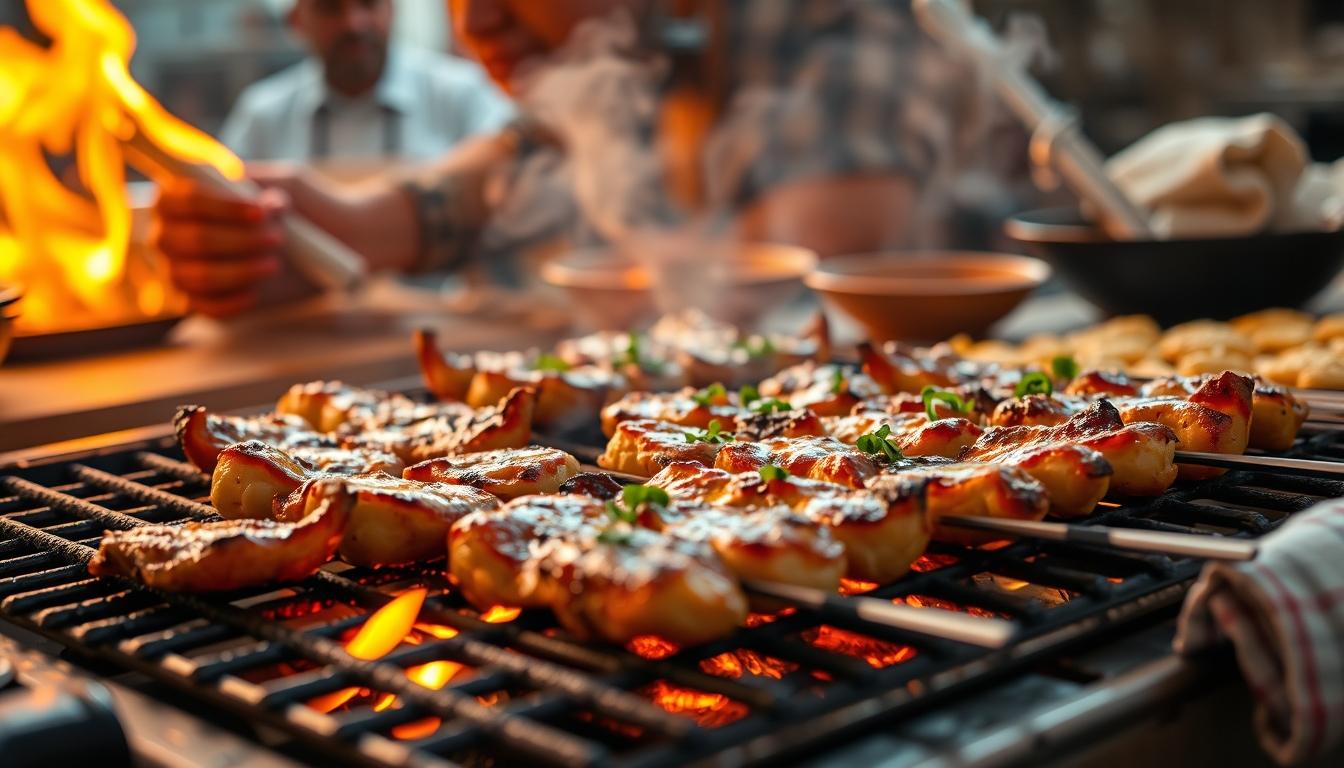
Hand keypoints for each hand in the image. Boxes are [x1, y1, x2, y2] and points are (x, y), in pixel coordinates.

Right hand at [152, 177, 288, 317]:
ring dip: (242, 272)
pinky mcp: (187, 299)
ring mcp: (171, 270)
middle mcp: (163, 236)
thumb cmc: (250, 211)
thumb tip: (275, 206)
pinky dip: (232, 303)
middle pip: (197, 239)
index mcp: (170, 201)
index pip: (191, 200)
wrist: (251, 244)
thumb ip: (270, 194)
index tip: (262, 213)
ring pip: (202, 276)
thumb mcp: (261, 194)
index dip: (228, 208)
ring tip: (273, 265)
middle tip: (276, 239)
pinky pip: (206, 307)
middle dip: (242, 241)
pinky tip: (255, 294)